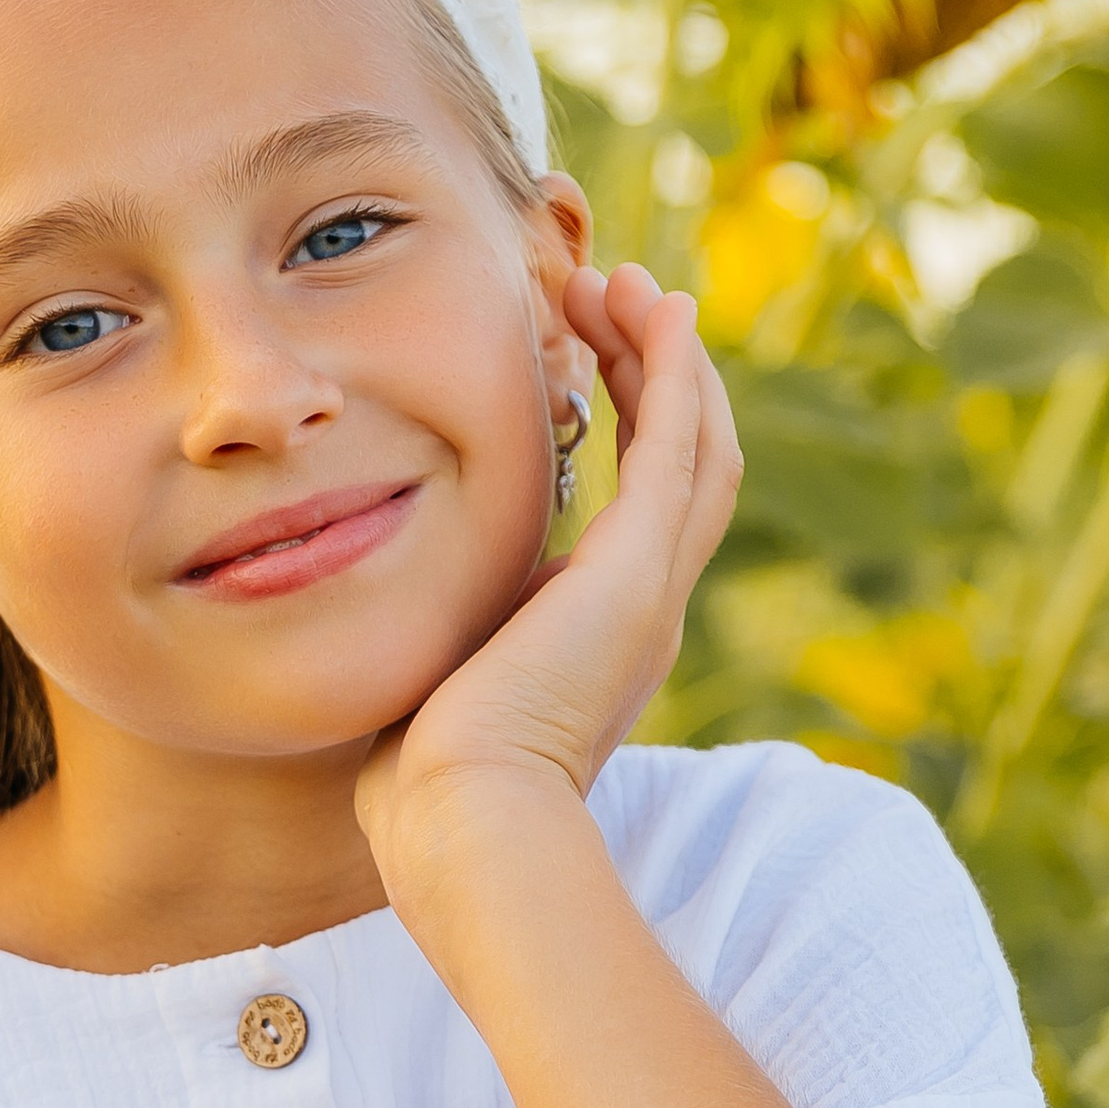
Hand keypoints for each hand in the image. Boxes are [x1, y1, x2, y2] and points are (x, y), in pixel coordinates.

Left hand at [355, 265, 738, 910]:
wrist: (462, 825)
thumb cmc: (427, 784)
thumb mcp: (444, 679)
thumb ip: (453, 628)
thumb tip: (412, 604)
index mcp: (605, 632)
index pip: (646, 501)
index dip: (628, 418)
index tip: (584, 351)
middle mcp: (645, 606)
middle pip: (686, 458)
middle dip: (652, 368)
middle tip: (610, 292)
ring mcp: (651, 588)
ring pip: (696, 440)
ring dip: (664, 354)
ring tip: (622, 281)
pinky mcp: (638, 572)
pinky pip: (679, 447)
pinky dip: (672, 372)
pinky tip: (654, 309)